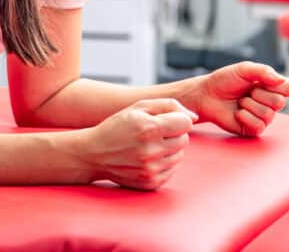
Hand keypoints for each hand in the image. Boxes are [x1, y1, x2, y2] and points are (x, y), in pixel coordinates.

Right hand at [76, 98, 195, 190]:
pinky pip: (172, 170)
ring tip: (148, 146)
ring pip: (180, 156)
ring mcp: (151, 169)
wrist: (94, 154)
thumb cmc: (116, 127)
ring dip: (169, 150)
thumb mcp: (137, 107)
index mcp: (148, 128)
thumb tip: (194, 117)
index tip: (163, 121)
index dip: (176, 120)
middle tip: (153, 134)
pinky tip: (146, 158)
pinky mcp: (151, 182)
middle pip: (184, 140)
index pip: (185, 123)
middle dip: (172, 135)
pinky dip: (163, 163)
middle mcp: (151, 151)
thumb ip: (168, 105)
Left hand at [181, 62, 288, 136]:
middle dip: (258, 94)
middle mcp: (270, 103)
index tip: (262, 82)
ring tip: (239, 101)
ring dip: (249, 105)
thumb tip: (280, 80)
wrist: (206, 95)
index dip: (278, 85)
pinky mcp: (253, 129)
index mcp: (271, 87)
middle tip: (246, 92)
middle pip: (279, 101)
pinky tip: (237, 112)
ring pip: (268, 114)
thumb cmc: (224, 81)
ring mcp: (263, 117)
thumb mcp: (242, 70)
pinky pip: (258, 126)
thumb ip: (262, 71)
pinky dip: (245, 117)